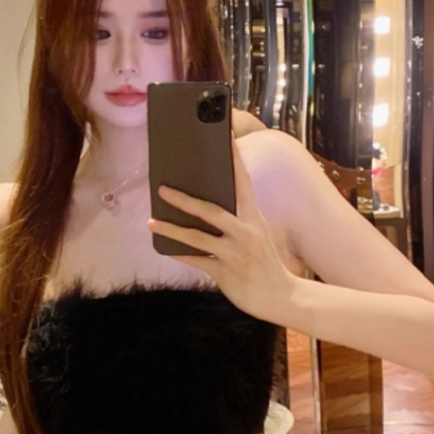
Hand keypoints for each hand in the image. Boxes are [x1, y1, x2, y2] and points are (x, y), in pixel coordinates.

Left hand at [147, 134, 294, 322]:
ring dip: (172, 228)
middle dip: (185, 199)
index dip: (234, 159)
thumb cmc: (265, 264)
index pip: (243, 182)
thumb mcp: (256, 236)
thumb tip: (202, 208)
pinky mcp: (226, 273)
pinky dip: (180, 253)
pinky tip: (164, 247)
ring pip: (197, 237)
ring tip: (151, 221)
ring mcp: (235, 253)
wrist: (282, 297)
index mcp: (254, 218)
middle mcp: (245, 232)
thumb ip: (236, 221)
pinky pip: (197, 260)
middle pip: (211, 210)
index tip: (225, 137)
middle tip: (162, 188)